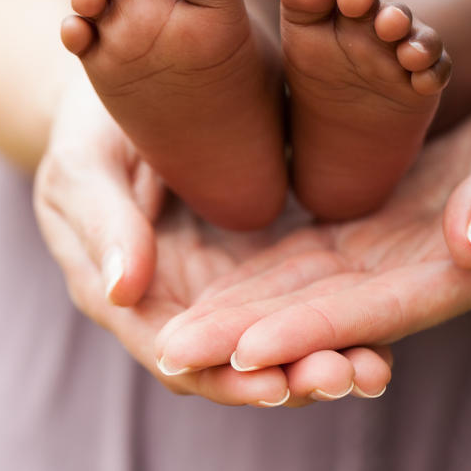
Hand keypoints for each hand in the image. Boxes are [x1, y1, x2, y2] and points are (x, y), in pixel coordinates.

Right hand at [34, 79, 393, 406]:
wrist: (140, 84)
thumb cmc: (95, 126)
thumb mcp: (87, 165)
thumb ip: (103, 222)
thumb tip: (121, 291)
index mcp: (132, 298)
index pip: (182, 358)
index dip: (227, 379)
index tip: (276, 386)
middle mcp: (186, 304)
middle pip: (242, 362)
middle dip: (296, 378)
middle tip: (354, 377)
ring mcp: (231, 282)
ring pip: (281, 337)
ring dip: (328, 356)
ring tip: (377, 367)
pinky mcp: (268, 254)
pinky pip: (306, 293)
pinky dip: (341, 316)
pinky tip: (383, 324)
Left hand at [154, 60, 470, 372]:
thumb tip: (463, 245)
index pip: (382, 308)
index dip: (314, 330)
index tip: (247, 352)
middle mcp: (423, 270)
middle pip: (328, 313)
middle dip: (251, 337)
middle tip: (173, 353)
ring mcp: (396, 250)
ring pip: (307, 290)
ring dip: (242, 315)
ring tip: (173, 334)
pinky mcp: (377, 221)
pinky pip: (311, 254)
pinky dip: (261, 275)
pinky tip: (210, 285)